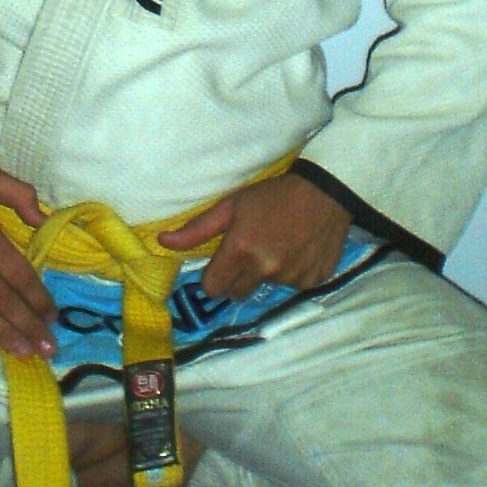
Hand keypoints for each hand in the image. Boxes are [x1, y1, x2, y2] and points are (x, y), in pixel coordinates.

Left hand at [159, 172, 350, 301]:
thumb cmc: (272, 195)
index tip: (222, 262)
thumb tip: (162, 242)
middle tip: (249, 251)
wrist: (324, 192)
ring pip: (266, 289)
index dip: (214, 276)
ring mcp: (292, 280)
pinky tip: (298, 250)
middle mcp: (266, 271)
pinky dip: (292, 273)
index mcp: (242, 252)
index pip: (213, 288)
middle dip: (238, 277)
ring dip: (267, 273)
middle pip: (237, 293)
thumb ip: (196, 229)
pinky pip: (293, 287)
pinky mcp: (313, 283)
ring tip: (278, 244)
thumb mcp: (231, 205)